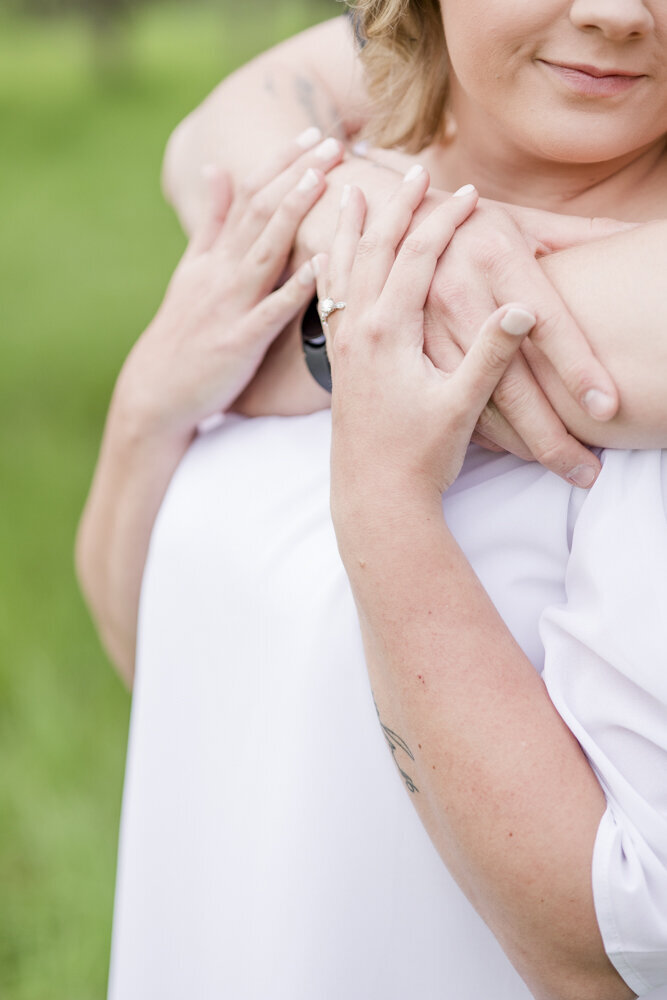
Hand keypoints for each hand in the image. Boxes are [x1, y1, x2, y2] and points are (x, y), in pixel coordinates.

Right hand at [113, 131, 343, 440]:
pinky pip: (271, 311)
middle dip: (296, 174)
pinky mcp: (239, 342)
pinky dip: (296, 286)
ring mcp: (229, 306)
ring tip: (323, 180)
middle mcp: (220, 273)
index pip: (248, 196)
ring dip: (293, 212)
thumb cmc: (182, 335)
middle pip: (259, 212)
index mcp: (213, 256)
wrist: (155, 394)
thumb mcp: (191, 273)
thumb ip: (211, 224)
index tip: (310, 134)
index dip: (279, 163)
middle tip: (331, 143)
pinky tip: (322, 263)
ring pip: (264, 250)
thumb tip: (217, 168)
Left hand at [318, 169, 535, 514]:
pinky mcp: (338, 363)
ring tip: (347, 192)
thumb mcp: (461, 407)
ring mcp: (343, 346)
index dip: (442, 222)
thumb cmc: (420, 457)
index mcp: (387, 333)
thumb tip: (522, 310)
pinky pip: (326, 301)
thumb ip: (489, 356)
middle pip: (373, 250)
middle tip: (409, 169)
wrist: (374, 499)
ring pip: (340, 270)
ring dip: (347, 228)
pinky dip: (325, 270)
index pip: (415, 258)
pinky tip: (320, 260)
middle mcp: (357, 330)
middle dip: (394, 206)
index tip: (466, 192)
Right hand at [423, 195, 631, 485]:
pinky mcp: (404, 353)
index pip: (546, 324)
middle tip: (586, 471)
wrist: (386, 224)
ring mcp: (425, 329)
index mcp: (495, 257)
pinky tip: (514, 450)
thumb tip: (641, 236)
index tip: (607, 408)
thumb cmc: (470, 227)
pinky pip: (448, 400)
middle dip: (551, 434)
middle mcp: (458, 293)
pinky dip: (485, 432)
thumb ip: (580, 236)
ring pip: (478, 401)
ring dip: (521, 443)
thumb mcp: (522, 221)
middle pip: (512, 381)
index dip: (577, 368)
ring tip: (561, 467)